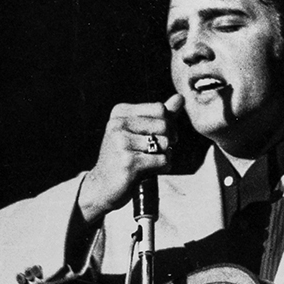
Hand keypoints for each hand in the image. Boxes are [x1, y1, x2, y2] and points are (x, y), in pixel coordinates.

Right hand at [76, 94, 186, 223]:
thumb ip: (161, 116)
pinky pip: (163, 160)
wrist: (103, 186)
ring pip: (165, 143)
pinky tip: (150, 171)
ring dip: (164, 156)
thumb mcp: (140, 132)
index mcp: (120, 112)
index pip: (160, 108)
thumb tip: (181, 97)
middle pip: (164, 125)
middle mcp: (118, 124)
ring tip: (150, 162)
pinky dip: (163, 168)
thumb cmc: (125, 157)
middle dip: (168, 141)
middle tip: (157, 152)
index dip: (169, 124)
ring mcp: (121, 143)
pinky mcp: (129, 162)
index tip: (161, 137)